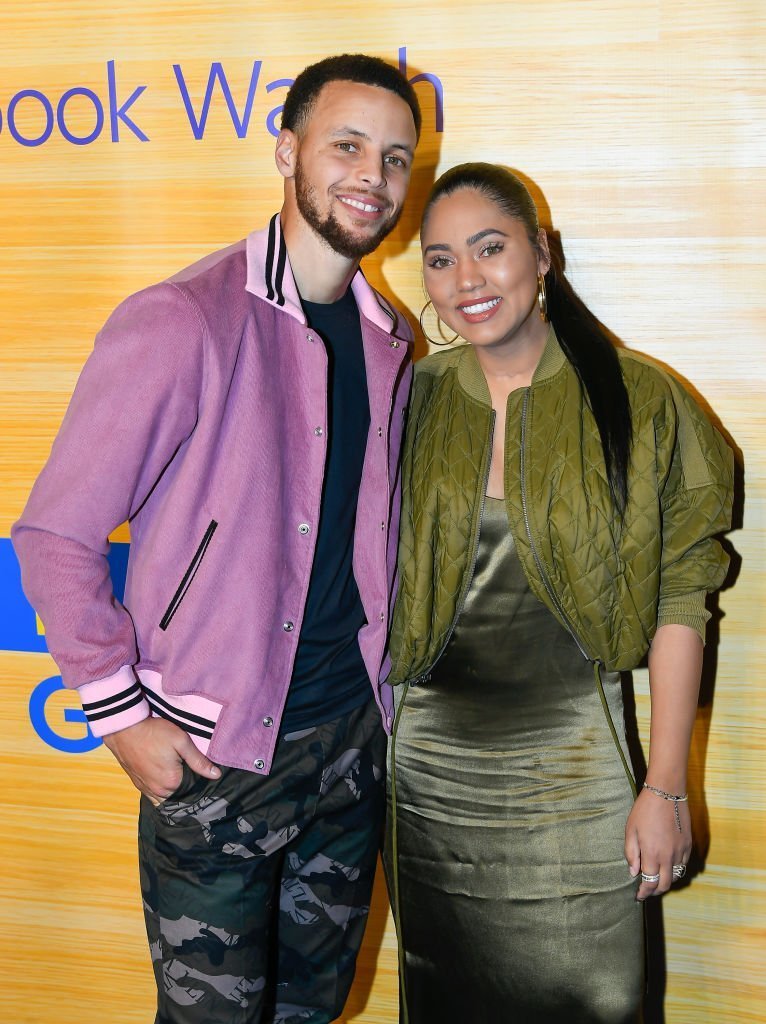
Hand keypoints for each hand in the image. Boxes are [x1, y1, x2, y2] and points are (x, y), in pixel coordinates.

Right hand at [103, 716, 220, 805]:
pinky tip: (165, 778)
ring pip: (166, 797)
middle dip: (186, 786)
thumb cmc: (154, 732)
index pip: (193, 789)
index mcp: (172, 782)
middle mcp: (159, 791)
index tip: (199, 769)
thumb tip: (216, 775)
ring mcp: (146, 789)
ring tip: (177, 773)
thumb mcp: (181, 741)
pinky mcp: (137, 784)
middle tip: (188, 769)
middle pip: (180, 795)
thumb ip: (198, 760)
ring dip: (173, 790)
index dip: (199, 780)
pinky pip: (153, 795)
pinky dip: (161, 790)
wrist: (124, 728)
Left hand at [625, 786, 690, 900]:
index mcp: (652, 854)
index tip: (638, 896)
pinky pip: (683, 865)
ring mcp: (680, 851)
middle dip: (655, 891)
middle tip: (647, 891)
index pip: (649, 882)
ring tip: (656, 879)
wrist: (666, 793)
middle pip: (664, 885)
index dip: (644, 892)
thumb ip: (631, 853)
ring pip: (675, 876)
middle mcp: (669, 857)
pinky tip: (667, 866)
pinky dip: (675, 870)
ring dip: (666, 881)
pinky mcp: (688, 845)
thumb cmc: (644, 810)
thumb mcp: (631, 830)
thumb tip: (633, 872)